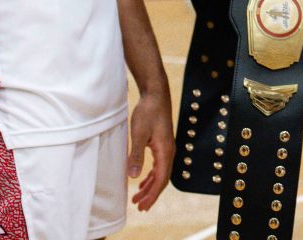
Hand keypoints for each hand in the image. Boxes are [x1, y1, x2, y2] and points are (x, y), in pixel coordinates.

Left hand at [128, 91, 173, 210]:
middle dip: (151, 194)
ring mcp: (166, 147)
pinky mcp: (162, 143)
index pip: (161, 179)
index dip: (152, 194)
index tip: (143, 205)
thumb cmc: (148, 112)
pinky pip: (159, 165)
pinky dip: (151, 175)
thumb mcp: (138, 134)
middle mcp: (169, 151)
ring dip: (150, 186)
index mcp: (165, 151)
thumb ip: (136, 156)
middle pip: (162, 179)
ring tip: (138, 196)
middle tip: (139, 206)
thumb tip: (133, 176)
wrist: (155, 95)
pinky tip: (143, 179)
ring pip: (160, 173)